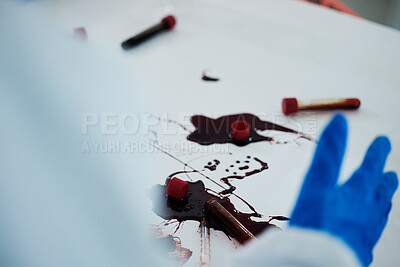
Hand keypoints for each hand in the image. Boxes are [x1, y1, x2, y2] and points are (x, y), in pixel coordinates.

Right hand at [290, 114, 397, 265]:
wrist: (321, 264)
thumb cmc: (318, 225)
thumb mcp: (318, 182)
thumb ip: (329, 152)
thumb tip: (340, 121)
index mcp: (357, 192)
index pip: (371, 165)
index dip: (377, 151)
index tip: (383, 141)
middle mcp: (367, 212)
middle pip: (381, 192)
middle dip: (385, 179)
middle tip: (391, 173)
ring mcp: (366, 232)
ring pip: (380, 213)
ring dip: (383, 202)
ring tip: (385, 198)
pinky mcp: (359, 249)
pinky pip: (371, 233)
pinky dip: (372, 225)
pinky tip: (367, 230)